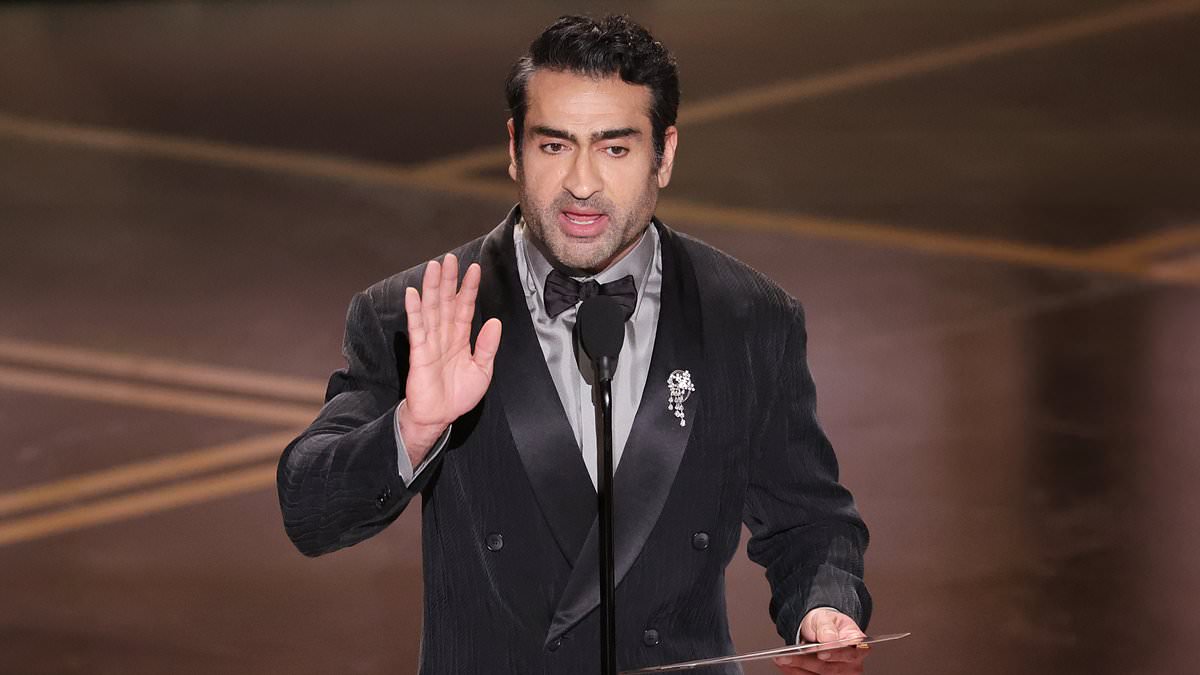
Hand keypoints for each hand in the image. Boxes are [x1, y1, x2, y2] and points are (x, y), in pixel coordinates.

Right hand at [398, 253, 501, 464]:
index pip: (465, 307)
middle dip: (449, 280)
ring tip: (434, 267)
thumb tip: (494, 322)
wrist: (440, 417)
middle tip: (450, 258)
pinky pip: (417, 329)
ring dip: (432, 288)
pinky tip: (413, 294)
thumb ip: (488, 347)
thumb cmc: (458, 396)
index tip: (474, 269)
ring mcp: (430, 342)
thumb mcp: (482, 371)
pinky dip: (414, 311)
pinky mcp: (419, 353)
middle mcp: (445, 336)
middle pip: (446, 302)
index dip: (469, 289)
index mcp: (460, 338)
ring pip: (431, 310)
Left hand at [774, 609, 868, 673]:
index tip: (821, 652)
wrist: (821, 630)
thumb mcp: (826, 617)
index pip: (850, 653)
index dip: (836, 654)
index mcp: (857, 645)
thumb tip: (829, 639)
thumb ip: (827, 627)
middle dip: (807, 662)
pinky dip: (795, 671)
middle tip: (789, 655)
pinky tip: (784, 664)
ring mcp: (840, 674)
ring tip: (781, 658)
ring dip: (797, 667)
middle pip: (831, 667)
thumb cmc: (827, 624)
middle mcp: (852, 664)